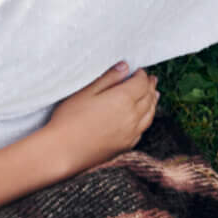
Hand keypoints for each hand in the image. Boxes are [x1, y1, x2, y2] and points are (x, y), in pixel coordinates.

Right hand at [34, 62, 159, 174]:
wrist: (63, 150)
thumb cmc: (69, 119)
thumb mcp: (85, 93)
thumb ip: (107, 78)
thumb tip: (125, 67)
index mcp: (122, 99)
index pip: (140, 83)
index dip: (142, 75)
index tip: (139, 70)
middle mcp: (132, 116)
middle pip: (148, 98)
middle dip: (150, 87)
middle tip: (151, 79)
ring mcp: (131, 132)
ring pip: (150, 114)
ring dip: (153, 102)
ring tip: (154, 95)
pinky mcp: (126, 145)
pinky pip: (143, 129)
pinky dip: (147, 118)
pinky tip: (144, 117)